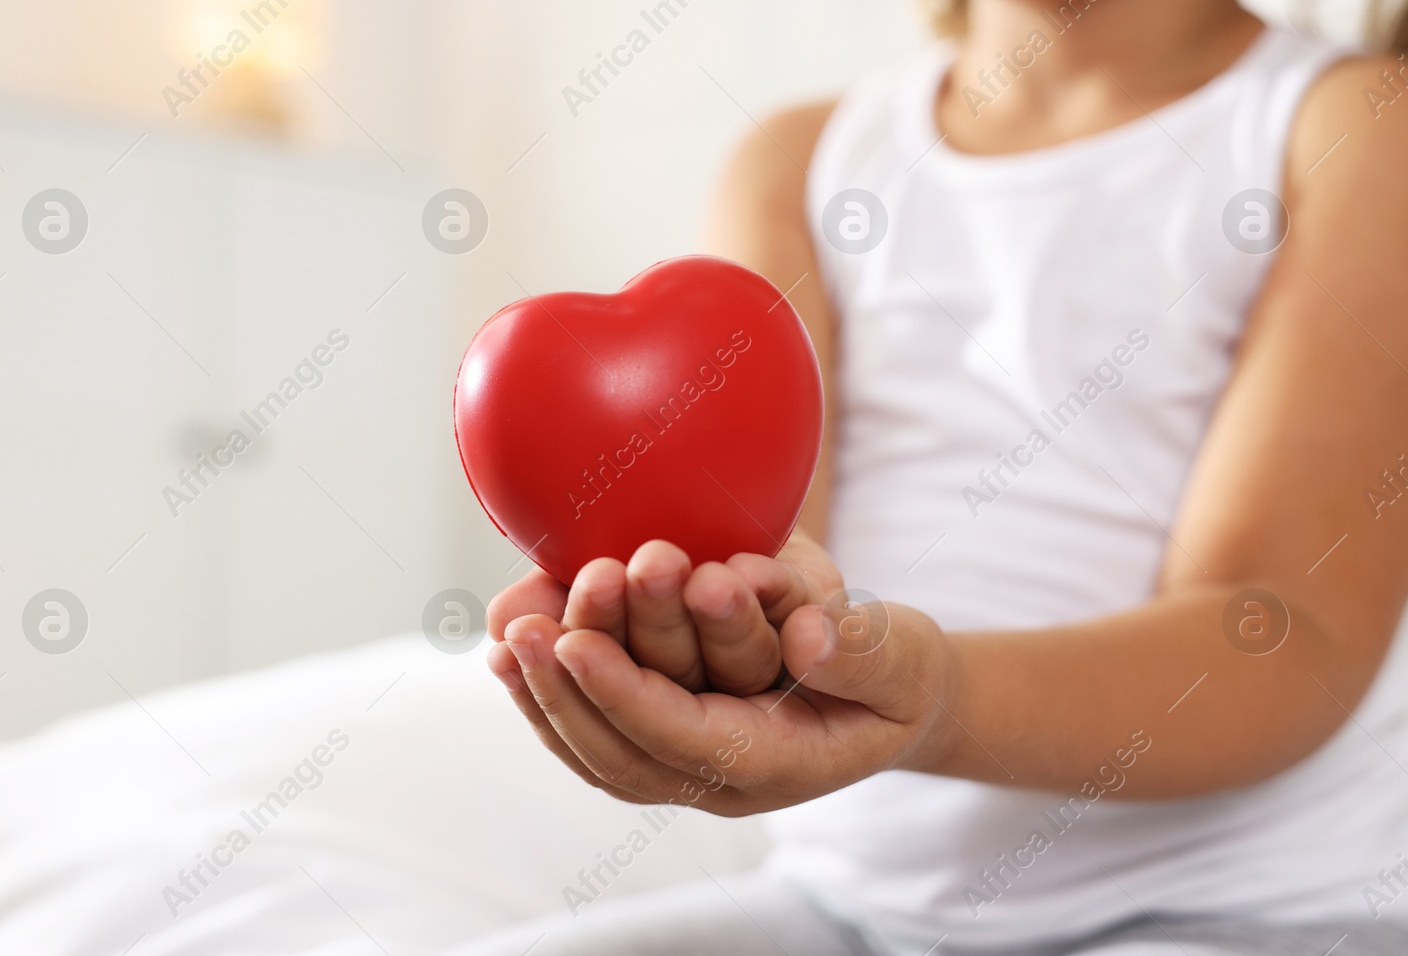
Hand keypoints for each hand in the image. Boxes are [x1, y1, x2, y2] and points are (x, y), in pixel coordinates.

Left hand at [486, 537, 960, 812]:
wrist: (889, 701)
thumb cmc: (896, 674)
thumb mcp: (901, 659)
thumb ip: (861, 652)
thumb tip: (807, 636)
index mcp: (775, 762)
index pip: (684, 736)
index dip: (625, 692)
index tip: (574, 641)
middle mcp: (720, 779)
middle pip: (625, 753)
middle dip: (570, 690)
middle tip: (526, 629)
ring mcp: (687, 769)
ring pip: (598, 752)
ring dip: (546, 696)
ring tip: (506, 633)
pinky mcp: (663, 741)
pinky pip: (593, 735)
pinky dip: (548, 696)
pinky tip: (510, 646)